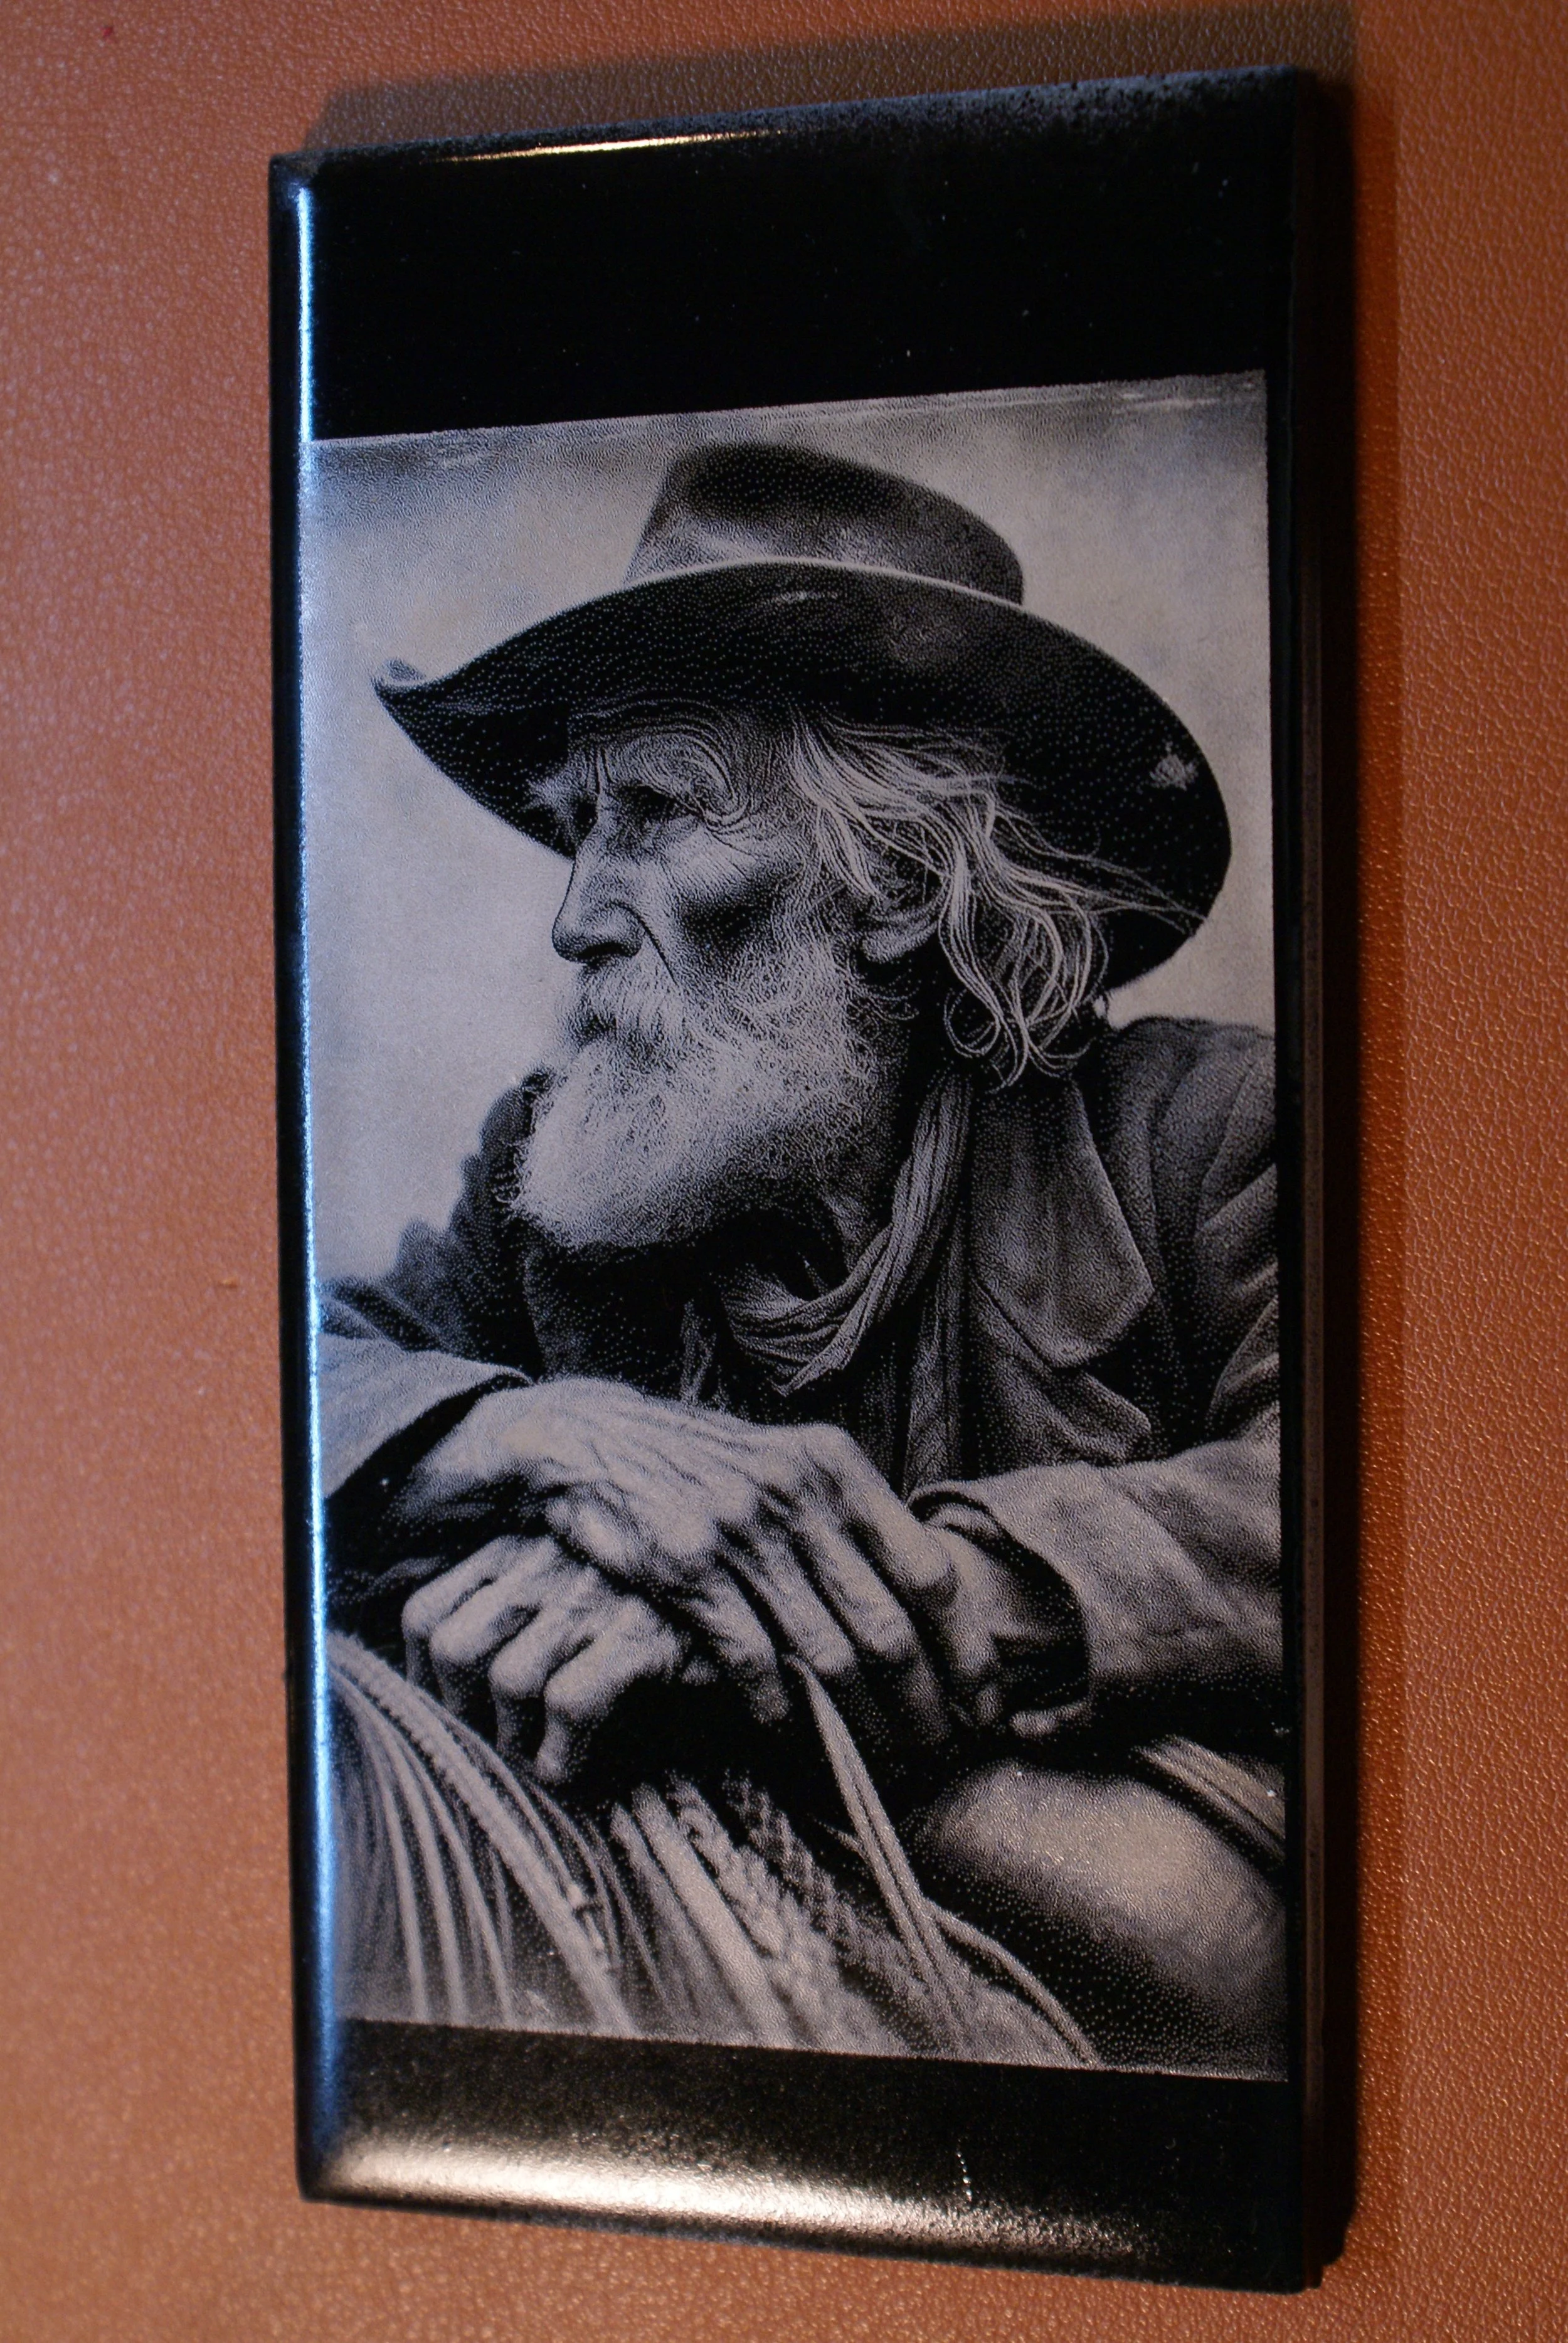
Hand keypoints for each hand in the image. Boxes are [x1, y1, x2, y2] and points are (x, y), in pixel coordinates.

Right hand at [394, 1380, 996, 1744]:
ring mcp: (738, 1529)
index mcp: (837, 1466)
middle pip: (885, 1626)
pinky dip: (780, 1712)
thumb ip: (851, 1521)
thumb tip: (929, 1601)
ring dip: (858, 1727)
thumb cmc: (706, 1468)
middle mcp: (796, 1492)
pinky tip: (795, 1742)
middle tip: (938, 1759)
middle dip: (921, 1708)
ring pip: (824, 1653)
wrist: (592, 1442)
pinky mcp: (682, 1567)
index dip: (967, 1652)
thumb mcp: (789, 1466)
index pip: (930, 1573)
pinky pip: (752, 1660)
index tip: (985, 1710)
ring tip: (879, 1768)